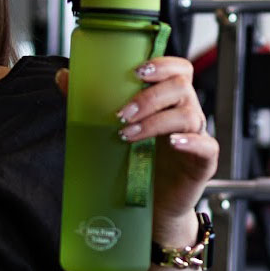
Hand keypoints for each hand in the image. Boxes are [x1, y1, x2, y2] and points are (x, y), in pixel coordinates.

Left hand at [57, 58, 218, 242]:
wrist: (154, 205)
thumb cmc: (138, 162)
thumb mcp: (113, 129)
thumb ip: (92, 100)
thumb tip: (63, 76)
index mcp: (169, 99)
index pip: (178, 69)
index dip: (162, 64)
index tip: (137, 72)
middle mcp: (187, 111)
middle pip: (181, 87)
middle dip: (149, 97)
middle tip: (121, 114)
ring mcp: (198, 135)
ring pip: (189, 115)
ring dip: (156, 121)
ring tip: (129, 134)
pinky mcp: (204, 161)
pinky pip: (206, 145)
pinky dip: (190, 142)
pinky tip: (171, 144)